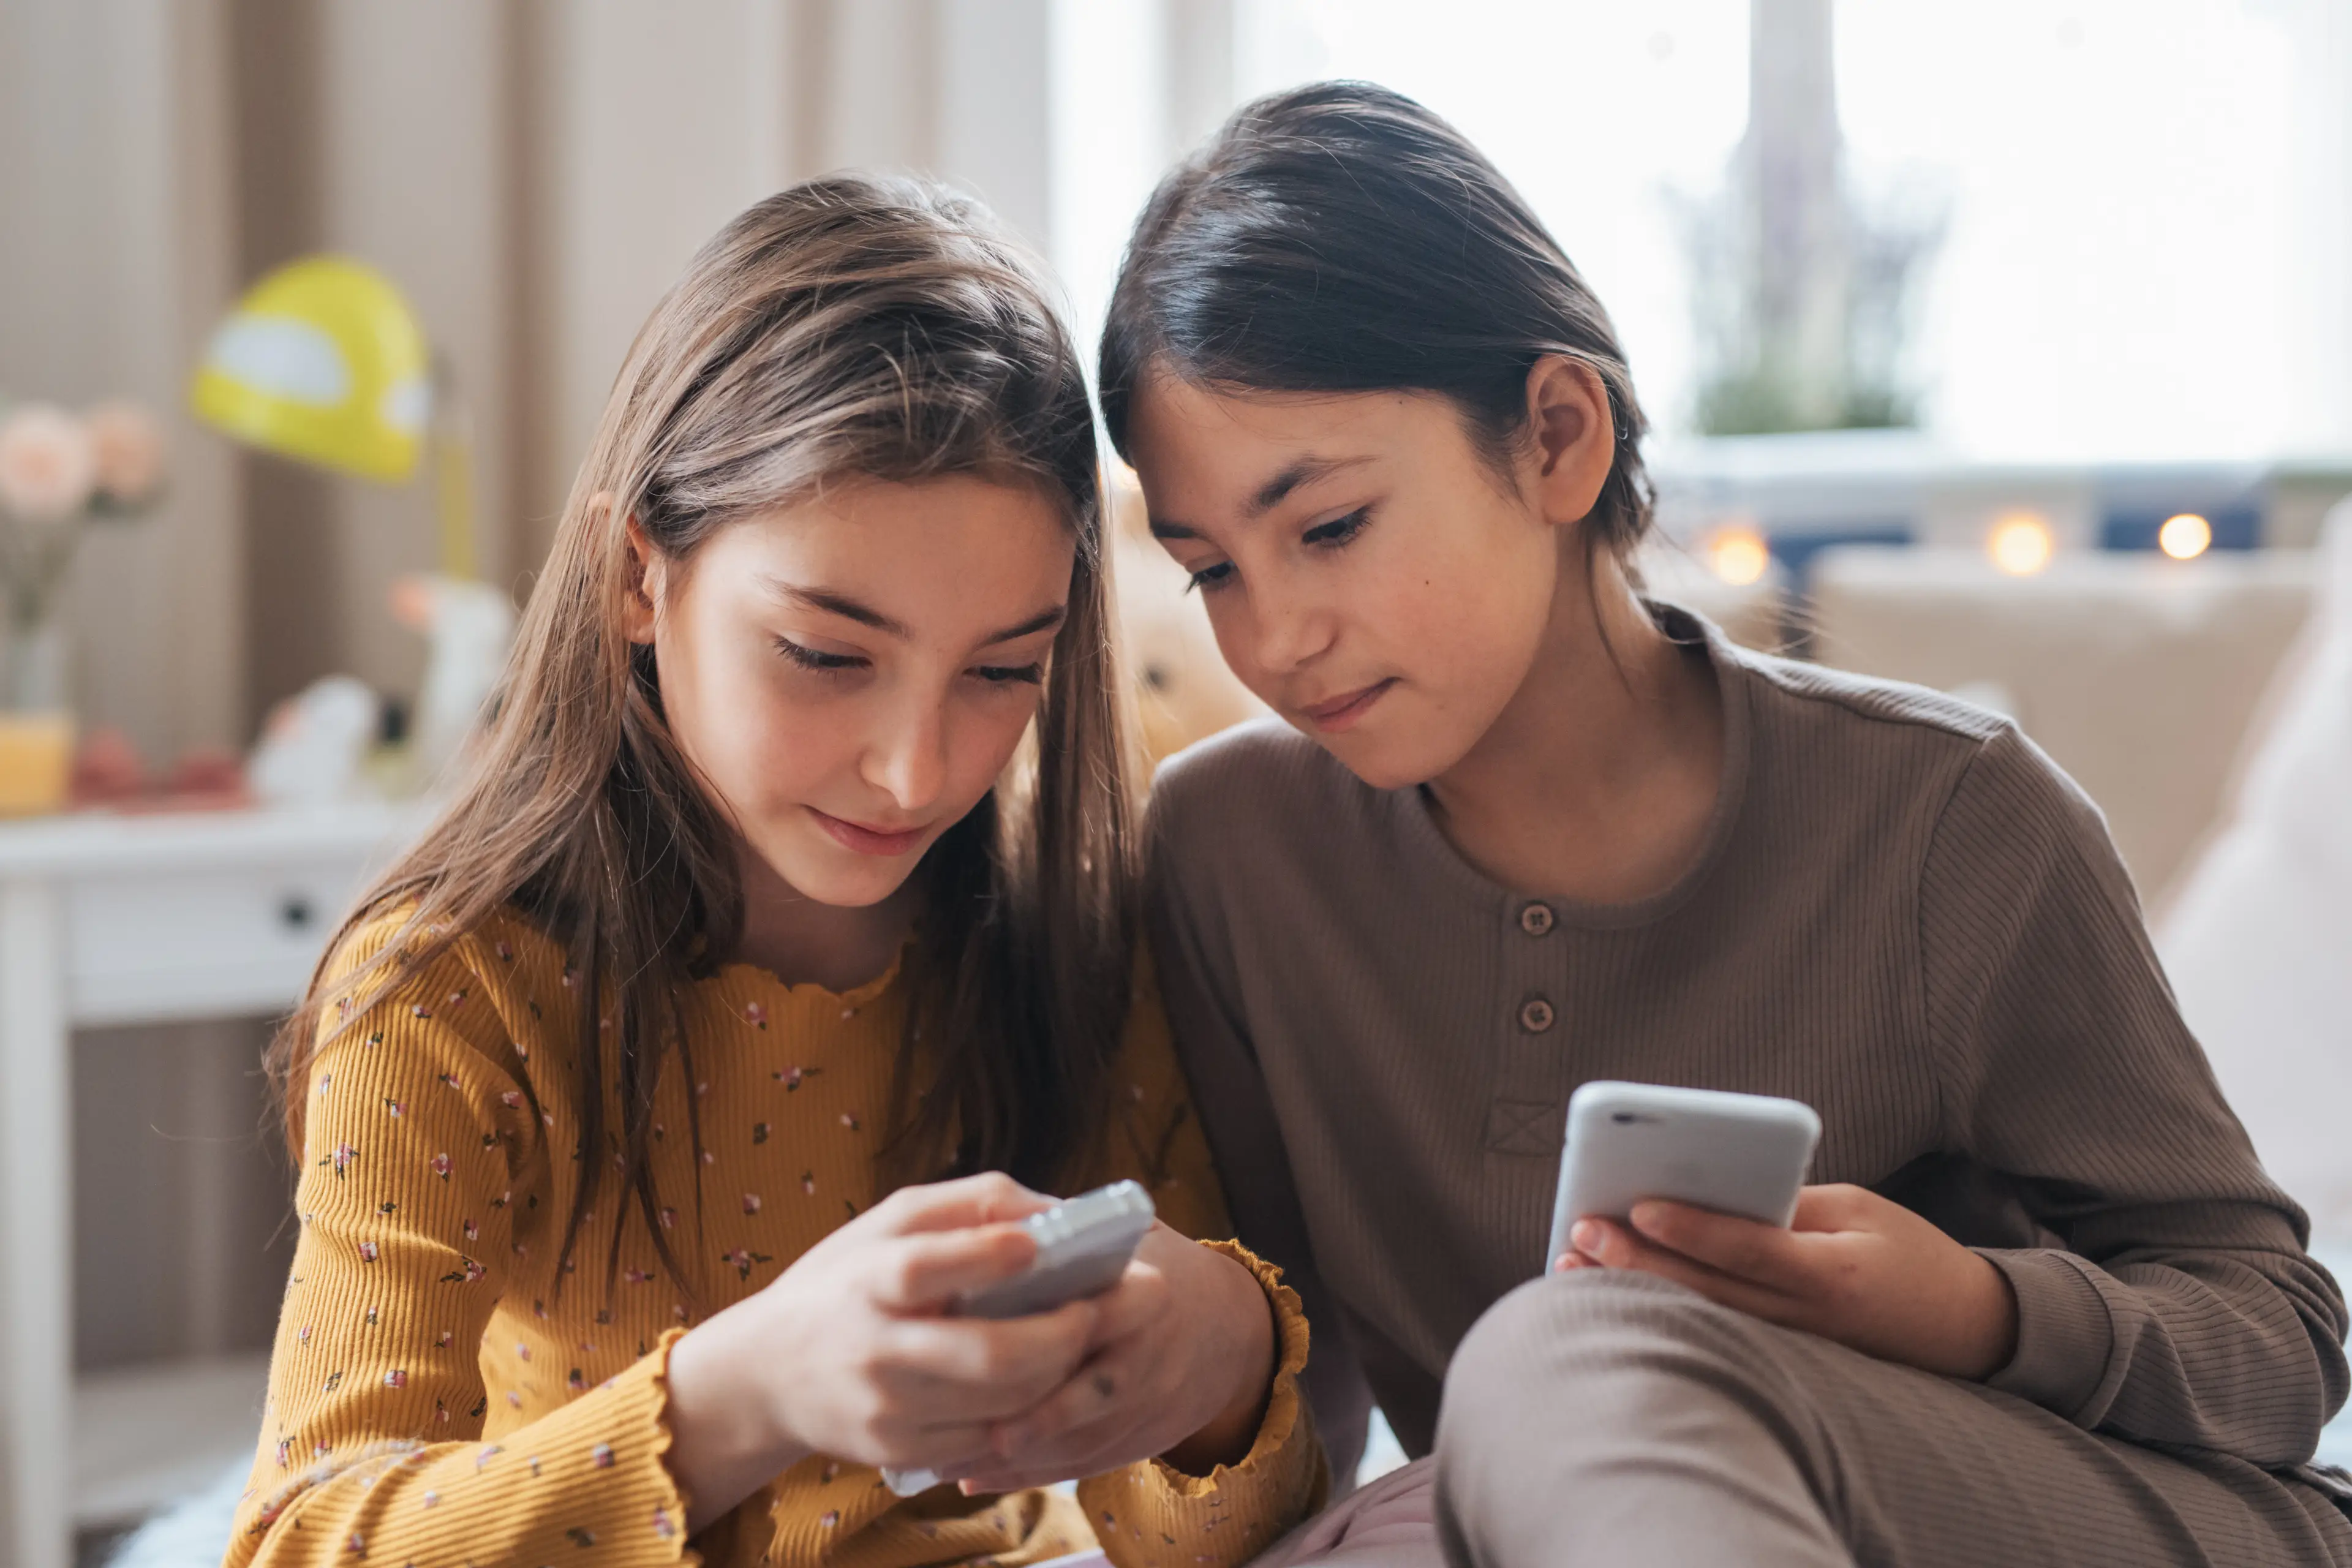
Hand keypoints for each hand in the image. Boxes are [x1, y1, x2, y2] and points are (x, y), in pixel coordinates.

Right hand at [666, 1173, 1097, 1530]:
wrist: (767, 1374)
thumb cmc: (844, 1282)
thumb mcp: (888, 1222)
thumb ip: (969, 1204)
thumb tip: (1054, 1208)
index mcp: (868, 1281)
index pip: (925, 1269)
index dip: (986, 1256)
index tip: (1037, 1244)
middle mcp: (875, 1350)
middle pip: (987, 1355)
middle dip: (1059, 1335)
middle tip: (1090, 1310)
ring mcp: (888, 1410)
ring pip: (1001, 1404)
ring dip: (1055, 1374)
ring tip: (1073, 1343)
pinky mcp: (897, 1451)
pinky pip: (984, 1439)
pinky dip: (1023, 1412)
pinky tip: (1036, 1383)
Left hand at [947, 1222, 1277, 1494]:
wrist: (1232, 1332)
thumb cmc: (1163, 1274)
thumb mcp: (1138, 1240)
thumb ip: (1081, 1236)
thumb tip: (1000, 1228)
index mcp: (1148, 1295)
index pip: (1097, 1323)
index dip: (1044, 1345)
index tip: (981, 1351)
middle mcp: (1151, 1356)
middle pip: (1085, 1398)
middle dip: (1021, 1417)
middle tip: (949, 1423)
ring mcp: (1149, 1407)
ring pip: (1078, 1442)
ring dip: (1012, 1457)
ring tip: (944, 1457)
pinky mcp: (1141, 1442)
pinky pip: (1081, 1465)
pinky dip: (1027, 1474)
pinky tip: (973, 1473)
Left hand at [1558, 1183, 2019, 1380]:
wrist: (1973, 1332)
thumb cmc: (1912, 1256)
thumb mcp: (1861, 1211)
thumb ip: (1791, 1204)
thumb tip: (1715, 1193)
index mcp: (1831, 1273)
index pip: (1748, 1248)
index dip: (1690, 1227)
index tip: (1637, 1203)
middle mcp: (1809, 1320)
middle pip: (1709, 1290)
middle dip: (1639, 1260)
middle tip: (1581, 1231)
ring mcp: (1796, 1350)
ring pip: (1702, 1320)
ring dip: (1636, 1291)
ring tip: (1574, 1267)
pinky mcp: (1788, 1364)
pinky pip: (1716, 1335)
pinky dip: (1664, 1313)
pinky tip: (1618, 1295)